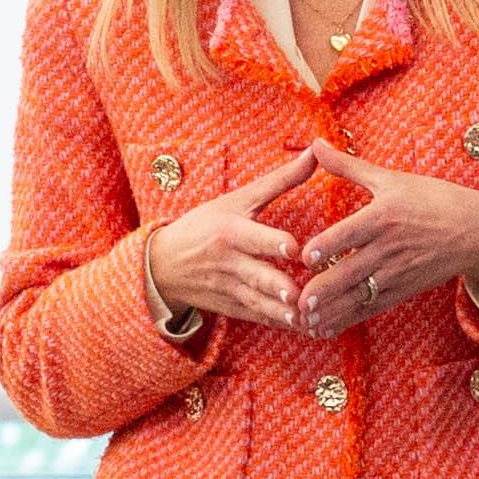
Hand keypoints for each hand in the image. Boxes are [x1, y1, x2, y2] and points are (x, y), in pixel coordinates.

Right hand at [142, 142, 330, 325]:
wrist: (163, 263)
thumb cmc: (205, 224)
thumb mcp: (238, 198)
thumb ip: (281, 180)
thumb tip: (315, 152)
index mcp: (230, 231)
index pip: (253, 238)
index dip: (273, 243)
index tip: (295, 249)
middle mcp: (228, 262)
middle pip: (255, 275)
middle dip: (277, 286)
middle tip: (300, 294)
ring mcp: (228, 288)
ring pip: (257, 302)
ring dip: (280, 311)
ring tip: (304, 318)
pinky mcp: (230, 308)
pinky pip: (255, 317)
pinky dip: (276, 322)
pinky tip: (300, 327)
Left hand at [297, 149, 478, 332]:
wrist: (477, 231)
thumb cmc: (434, 199)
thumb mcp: (391, 179)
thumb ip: (347, 166)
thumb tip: (315, 143)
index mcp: (384, 216)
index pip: (351, 233)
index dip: (328, 246)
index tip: (305, 256)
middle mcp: (389, 248)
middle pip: (352, 271)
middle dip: (325, 289)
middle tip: (298, 300)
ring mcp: (397, 273)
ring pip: (359, 296)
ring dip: (331, 311)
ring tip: (304, 321)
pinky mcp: (403, 291)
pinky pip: (371, 308)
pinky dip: (347, 320)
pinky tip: (325, 328)